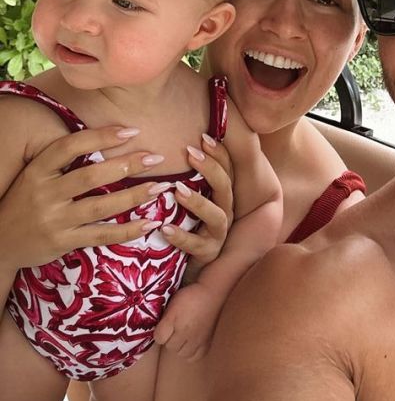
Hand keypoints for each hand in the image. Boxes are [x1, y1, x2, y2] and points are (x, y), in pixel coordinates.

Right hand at [0, 125, 169, 273]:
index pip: (70, 147)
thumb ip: (63, 161)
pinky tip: (148, 223)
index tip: (132, 131)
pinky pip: (101, 235)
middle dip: (127, 165)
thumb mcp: (35, 176)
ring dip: (134, 196)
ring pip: (101, 206)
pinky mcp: (63, 242)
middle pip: (91, 176)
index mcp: (37, 171)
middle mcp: (44, 194)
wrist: (0, 242)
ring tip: (160, 187)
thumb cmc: (26, 201)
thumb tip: (107, 138)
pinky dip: (127, 230)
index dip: (101, 136)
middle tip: (156, 158)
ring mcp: (54, 220)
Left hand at [154, 281, 220, 358]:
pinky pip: (195, 357)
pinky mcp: (206, 342)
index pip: (159, 338)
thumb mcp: (172, 303)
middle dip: (169, 340)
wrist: (210, 294)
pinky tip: (191, 345)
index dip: (159, 332)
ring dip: (179, 348)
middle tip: (174, 330)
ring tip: (181, 338)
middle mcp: (185, 333)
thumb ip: (163, 318)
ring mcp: (197, 340)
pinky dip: (191, 353)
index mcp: (174, 321)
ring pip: (182, 354)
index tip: (163, 326)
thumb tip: (157, 332)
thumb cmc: (189, 296)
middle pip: (170, 347)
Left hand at [161, 135, 233, 275]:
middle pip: (225, 186)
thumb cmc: (182, 222)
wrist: (184, 264)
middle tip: (190, 153)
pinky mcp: (207, 254)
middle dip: (210, 168)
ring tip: (177, 190)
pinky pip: (197, 245)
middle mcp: (224, 211)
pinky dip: (181, 236)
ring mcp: (218, 234)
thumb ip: (181, 175)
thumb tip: (160, 147)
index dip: (218, 152)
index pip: (226, 169)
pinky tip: (164, 228)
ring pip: (217, 216)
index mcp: (220, 195)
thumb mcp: (184, 197)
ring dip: (198, 201)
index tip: (202, 137)